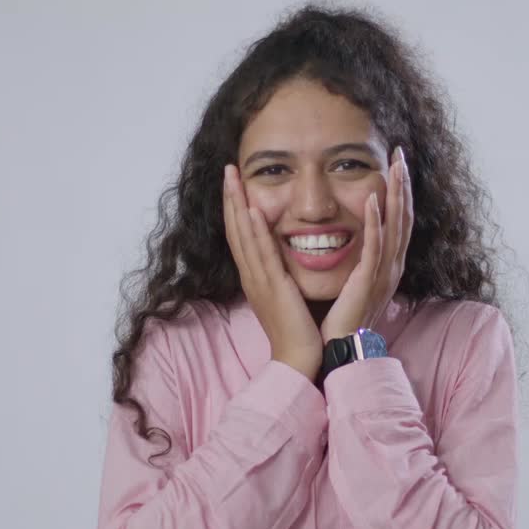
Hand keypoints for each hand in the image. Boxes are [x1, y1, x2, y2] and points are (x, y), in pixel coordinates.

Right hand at [222, 164, 322, 381]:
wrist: (299, 358)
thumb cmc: (299, 330)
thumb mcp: (286, 294)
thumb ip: (283, 273)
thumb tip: (284, 257)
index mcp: (255, 276)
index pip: (240, 234)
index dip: (235, 207)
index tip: (234, 182)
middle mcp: (251, 276)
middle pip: (235, 230)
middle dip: (231, 198)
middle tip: (228, 169)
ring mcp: (259, 282)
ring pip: (243, 237)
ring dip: (238, 205)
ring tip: (234, 178)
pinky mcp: (272, 289)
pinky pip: (262, 256)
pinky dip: (255, 232)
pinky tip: (252, 211)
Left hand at [320, 145, 412, 342]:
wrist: (338, 352)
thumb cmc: (341, 318)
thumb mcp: (354, 282)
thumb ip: (358, 260)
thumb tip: (350, 239)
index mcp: (386, 265)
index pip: (399, 221)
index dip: (400, 192)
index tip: (397, 164)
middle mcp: (391, 267)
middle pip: (403, 218)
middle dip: (403, 185)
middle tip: (401, 154)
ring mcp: (382, 275)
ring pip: (395, 228)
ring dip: (396, 196)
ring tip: (395, 168)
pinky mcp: (368, 284)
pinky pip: (375, 249)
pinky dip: (375, 224)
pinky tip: (373, 200)